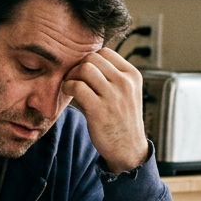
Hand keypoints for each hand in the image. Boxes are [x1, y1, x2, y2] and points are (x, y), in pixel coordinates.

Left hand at [61, 48, 148, 173]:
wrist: (128, 149)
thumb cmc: (122, 119)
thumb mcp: (126, 93)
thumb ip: (111, 76)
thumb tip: (85, 60)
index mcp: (132, 75)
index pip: (105, 52)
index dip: (89, 60)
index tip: (84, 73)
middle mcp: (125, 82)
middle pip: (92, 58)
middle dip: (78, 66)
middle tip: (74, 80)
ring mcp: (113, 96)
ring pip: (85, 68)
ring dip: (72, 76)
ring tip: (71, 87)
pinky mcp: (99, 110)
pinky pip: (77, 86)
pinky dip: (68, 87)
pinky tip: (69, 94)